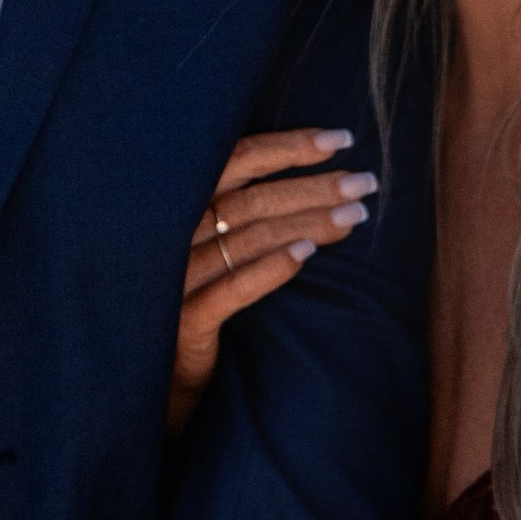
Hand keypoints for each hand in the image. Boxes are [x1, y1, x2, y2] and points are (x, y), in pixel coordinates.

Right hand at [174, 129, 376, 430]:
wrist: (155, 379)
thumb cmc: (193, 301)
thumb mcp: (211, 249)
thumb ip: (244, 212)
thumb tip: (321, 179)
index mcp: (179, 206)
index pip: (236, 161)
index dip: (288, 148)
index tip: (341, 140)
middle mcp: (171, 235)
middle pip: (251, 199)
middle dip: (314, 187)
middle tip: (366, 183)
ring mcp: (174, 281)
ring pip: (248, 239)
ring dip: (307, 223)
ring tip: (355, 215)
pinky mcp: (182, 324)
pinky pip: (230, 290)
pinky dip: (269, 269)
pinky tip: (307, 254)